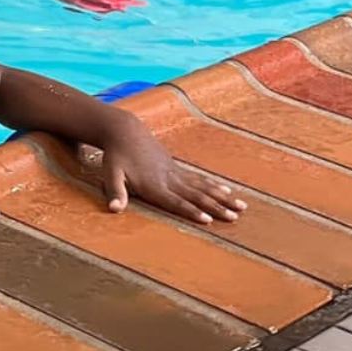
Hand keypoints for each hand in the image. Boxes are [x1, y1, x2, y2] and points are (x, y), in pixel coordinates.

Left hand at [91, 120, 245, 224]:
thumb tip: (114, 209)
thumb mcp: (110, 174)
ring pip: (203, 187)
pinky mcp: (177, 168)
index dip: (191, 210)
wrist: (124, 131)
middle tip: (234, 217)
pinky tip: (227, 191)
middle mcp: (169, 180)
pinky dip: (214, 186)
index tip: (208, 219)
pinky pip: (199, 179)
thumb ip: (115, 192)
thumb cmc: (116, 156)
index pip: (175, 201)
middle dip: (216, 207)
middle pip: (196, 196)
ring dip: (222, 198)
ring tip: (241, 207)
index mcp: (153, 185)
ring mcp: (175, 173)